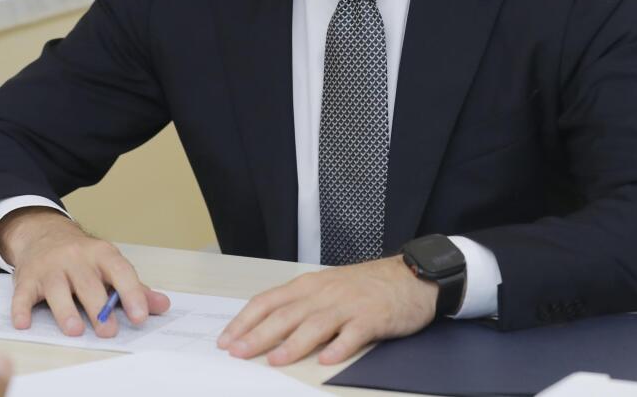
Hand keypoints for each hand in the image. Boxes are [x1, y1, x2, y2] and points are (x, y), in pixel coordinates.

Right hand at [0, 207, 169, 337]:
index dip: (132, 293)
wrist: (43, 234)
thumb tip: (162, 306)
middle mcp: (75, 258)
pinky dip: (21, 309)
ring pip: (57, 288)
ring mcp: (50, 267)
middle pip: (88, 283)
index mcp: (101, 254)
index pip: (120, 271)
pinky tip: (24, 323)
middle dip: (98, 307)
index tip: (140, 316)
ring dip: (66, 310)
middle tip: (108, 331)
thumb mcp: (109, 265)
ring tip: (75, 330)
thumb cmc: (82, 258)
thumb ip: (134, 288)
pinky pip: (22, 294)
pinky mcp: (27, 278)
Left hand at [217, 255, 436, 365]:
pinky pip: (354, 334)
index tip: (226, 339)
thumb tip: (266, 329)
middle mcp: (325, 293)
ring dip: (293, 344)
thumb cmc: (365, 285)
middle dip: (258, 335)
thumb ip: (301, 305)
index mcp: (309, 285)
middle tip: (238, 352)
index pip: (268, 301)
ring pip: (315, 324)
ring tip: (275, 360)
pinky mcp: (372, 318)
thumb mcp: (327, 287)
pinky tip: (327, 360)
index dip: (245, 321)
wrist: (409, 276)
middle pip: (286, 314)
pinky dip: (339, 347)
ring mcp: (349, 305)